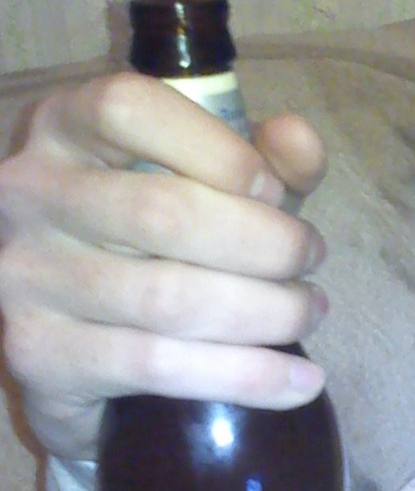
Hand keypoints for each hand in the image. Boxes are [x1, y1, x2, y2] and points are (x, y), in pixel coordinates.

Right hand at [0, 72, 331, 461]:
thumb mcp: (211, 185)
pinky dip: (247, 375)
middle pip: (164, 212)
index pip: (129, 109)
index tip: (277, 191)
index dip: (220, 150)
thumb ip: (262, 157)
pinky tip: (300, 381)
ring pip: (169, 298)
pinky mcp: (39, 354)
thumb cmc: (155, 241)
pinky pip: (159, 365)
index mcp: (64, 126)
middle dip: (266, 244)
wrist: (78, 344)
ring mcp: (25, 276)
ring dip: (266, 311)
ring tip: (309, 312)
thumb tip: (297, 139)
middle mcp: (30, 193)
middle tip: (311, 262)